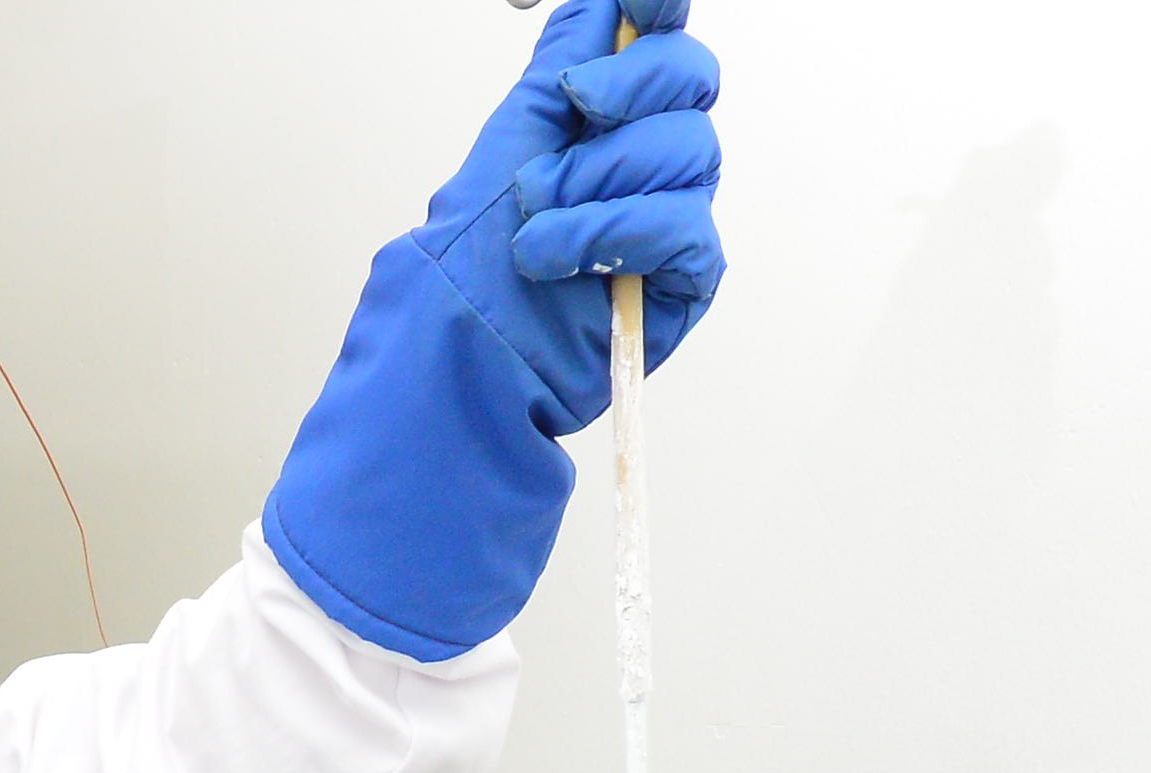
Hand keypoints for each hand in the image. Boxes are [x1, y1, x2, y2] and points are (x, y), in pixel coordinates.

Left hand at [260, 0, 725, 661]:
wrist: (460, 360)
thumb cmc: (471, 267)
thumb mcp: (506, 147)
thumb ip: (559, 67)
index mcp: (609, 122)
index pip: (661, 44)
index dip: (658, 12)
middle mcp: (647, 162)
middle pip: (690, 86)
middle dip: (628, 88)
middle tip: (572, 108)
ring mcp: (670, 220)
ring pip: (686, 156)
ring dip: (597, 182)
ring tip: (534, 226)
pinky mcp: (683, 282)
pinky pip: (686, 232)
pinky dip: (620, 236)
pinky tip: (565, 260)